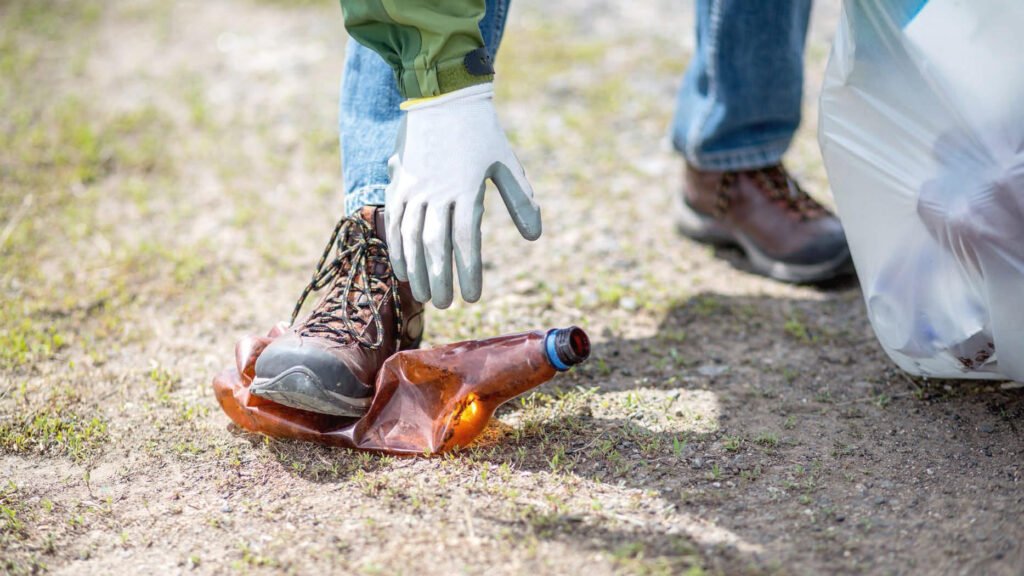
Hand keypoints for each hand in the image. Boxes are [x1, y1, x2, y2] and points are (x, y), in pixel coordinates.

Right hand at [385, 83, 540, 307]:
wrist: (442, 95)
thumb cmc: (481, 131)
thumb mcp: (506, 162)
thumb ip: (521, 200)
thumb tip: (534, 236)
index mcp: (466, 188)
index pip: (465, 240)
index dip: (468, 271)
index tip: (472, 297)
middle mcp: (436, 191)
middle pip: (435, 245)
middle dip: (440, 278)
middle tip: (447, 304)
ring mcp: (413, 188)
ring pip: (410, 238)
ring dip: (416, 270)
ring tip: (425, 295)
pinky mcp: (398, 184)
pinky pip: (393, 223)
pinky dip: (397, 249)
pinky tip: (403, 270)